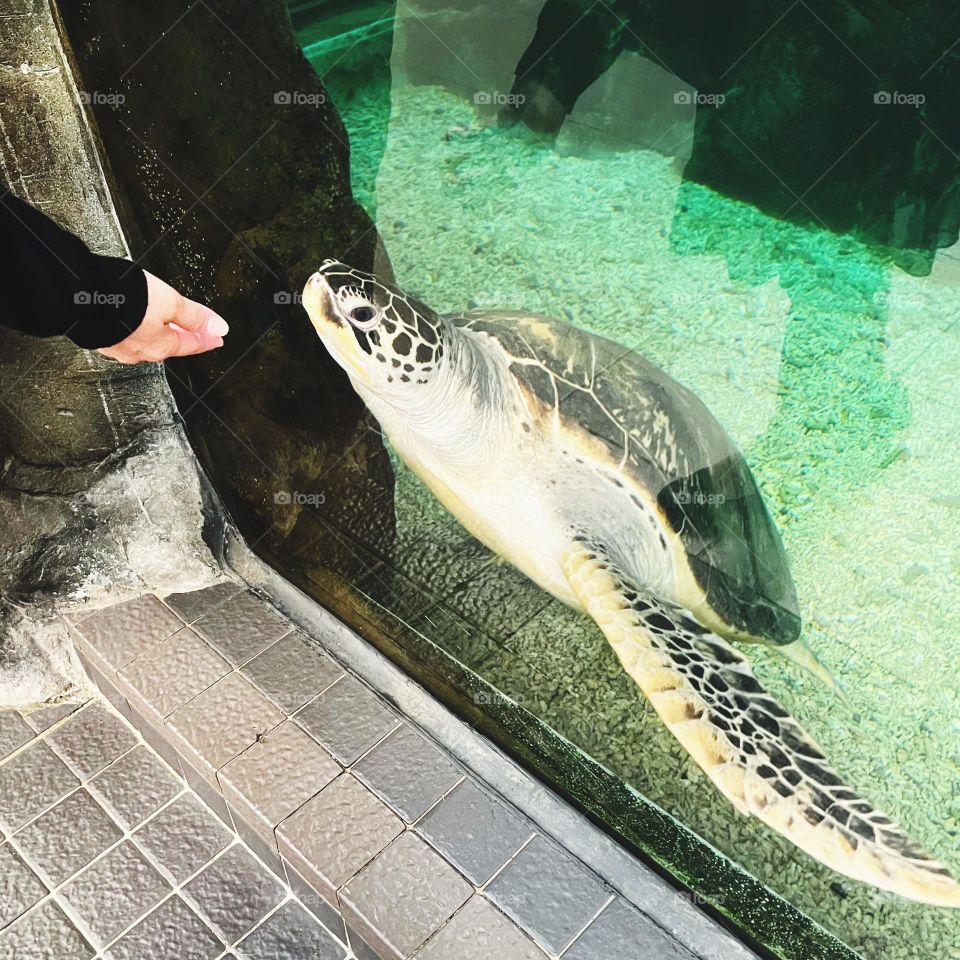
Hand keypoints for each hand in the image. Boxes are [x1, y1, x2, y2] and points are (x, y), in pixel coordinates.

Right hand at [98, 270, 228, 363]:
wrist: (78, 294)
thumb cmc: (123, 298)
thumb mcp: (170, 302)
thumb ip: (194, 316)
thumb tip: (219, 327)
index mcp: (160, 346)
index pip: (192, 345)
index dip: (207, 338)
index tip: (217, 337)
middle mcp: (139, 352)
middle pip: (170, 345)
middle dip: (184, 338)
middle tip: (198, 333)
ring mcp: (118, 346)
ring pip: (147, 341)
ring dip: (160, 333)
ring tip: (170, 326)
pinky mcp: (101, 336)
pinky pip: (128, 335)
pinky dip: (138, 328)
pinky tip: (136, 321)